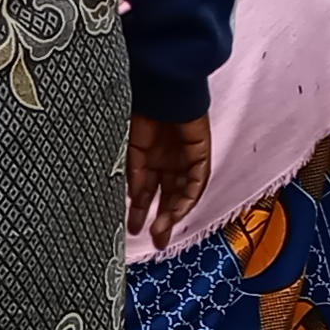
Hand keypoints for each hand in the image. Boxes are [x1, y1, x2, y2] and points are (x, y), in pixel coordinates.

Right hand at [128, 115, 212, 243]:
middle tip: (153, 240)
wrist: (160, 89)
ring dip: (172, 214)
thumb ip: (133, 173)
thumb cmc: (140, 111)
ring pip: (181, 193)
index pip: (146, 189)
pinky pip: (196, 182)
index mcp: (147, 156)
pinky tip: (176, 212)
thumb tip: (134, 198)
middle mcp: (166, 160)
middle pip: (165, 195)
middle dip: (159, 219)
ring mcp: (183, 158)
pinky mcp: (200, 153)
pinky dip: (187, 198)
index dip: (140, 209)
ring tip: (161, 232)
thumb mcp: (129, 148)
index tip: (132, 228)